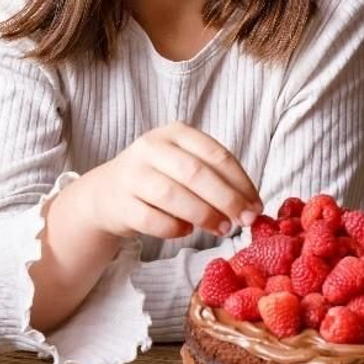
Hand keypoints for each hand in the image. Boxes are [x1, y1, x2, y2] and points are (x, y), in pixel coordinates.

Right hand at [78, 122, 262, 240]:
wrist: (108, 193)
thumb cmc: (159, 178)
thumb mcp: (185, 165)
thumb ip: (215, 178)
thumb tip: (250, 206)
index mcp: (175, 132)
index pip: (215, 154)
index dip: (241, 182)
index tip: (256, 205)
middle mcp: (151, 147)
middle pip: (196, 173)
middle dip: (226, 200)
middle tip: (244, 221)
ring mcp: (132, 175)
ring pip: (173, 195)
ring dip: (204, 215)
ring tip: (222, 229)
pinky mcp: (120, 204)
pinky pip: (153, 220)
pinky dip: (175, 228)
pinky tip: (186, 231)